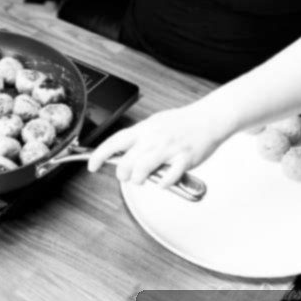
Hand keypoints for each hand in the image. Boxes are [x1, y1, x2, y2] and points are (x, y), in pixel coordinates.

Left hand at [87, 105, 229, 186]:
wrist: (209, 118)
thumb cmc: (182, 122)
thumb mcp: (154, 124)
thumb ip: (139, 138)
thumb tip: (121, 151)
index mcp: (144, 129)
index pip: (114, 142)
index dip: (99, 155)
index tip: (91, 166)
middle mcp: (153, 138)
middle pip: (127, 161)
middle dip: (122, 173)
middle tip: (125, 176)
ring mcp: (169, 148)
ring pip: (143, 169)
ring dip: (138, 179)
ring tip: (140, 180)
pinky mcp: (185, 158)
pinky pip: (169, 176)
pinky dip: (163, 183)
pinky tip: (163, 182)